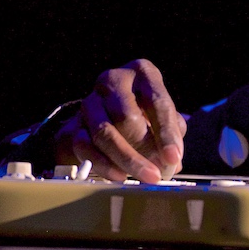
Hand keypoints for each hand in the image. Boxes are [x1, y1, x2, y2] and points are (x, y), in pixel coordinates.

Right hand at [55, 59, 185, 183]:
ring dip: (127, 159)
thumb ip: (172, 134)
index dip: (167, 133)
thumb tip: (172, 162)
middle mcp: (113, 80)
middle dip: (145, 148)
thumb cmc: (147, 113)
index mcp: (142, 72)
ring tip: (146, 177)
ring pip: (105, 133)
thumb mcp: (164, 115)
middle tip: (159, 171)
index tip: (173, 157)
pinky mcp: (74, 125)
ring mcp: (90, 102)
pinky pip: (86, 147)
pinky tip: (121, 176)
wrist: (108, 114)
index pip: (156, 102)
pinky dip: (105, 164)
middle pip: (127, 117)